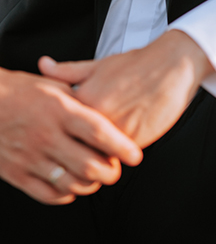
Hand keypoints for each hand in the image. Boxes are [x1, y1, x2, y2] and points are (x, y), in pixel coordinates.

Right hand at [0, 67, 142, 204]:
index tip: (135, 156)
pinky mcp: (16, 173)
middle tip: (116, 170)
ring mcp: (31, 157)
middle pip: (88, 164)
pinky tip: (72, 186)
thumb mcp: (53, 85)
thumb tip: (106, 106)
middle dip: (110, 172)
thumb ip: (80, 99)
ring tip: (97, 178)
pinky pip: (47, 194)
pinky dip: (65, 194)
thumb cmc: (20, 90)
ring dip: (89, 185)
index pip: (98, 132)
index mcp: (60, 110)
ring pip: (70, 183)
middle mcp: (47, 135)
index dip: (121, 146)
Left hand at [39, 31, 212, 148]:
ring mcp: (117, 130)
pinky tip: (126, 138)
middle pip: (79, 147)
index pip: (64, 130)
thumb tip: (43, 65)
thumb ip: (68, 71)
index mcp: (85, 98)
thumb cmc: (138, 64)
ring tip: (108, 142)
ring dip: (102, 153)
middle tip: (87, 145)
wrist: (175, 63)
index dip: (65, 134)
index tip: (67, 134)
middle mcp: (98, 117)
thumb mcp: (100, 64)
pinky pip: (121, 155)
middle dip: (81, 149)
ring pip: (100, 154)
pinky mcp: (136, 140)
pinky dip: (120, 152)